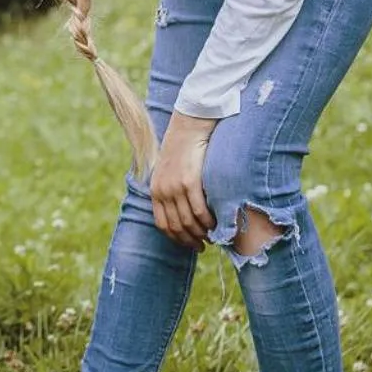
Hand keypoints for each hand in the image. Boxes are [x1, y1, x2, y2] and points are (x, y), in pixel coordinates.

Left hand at [150, 112, 216, 248]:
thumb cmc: (183, 148)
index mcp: (155, 190)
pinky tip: (215, 224)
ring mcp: (175, 187)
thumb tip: (181, 210)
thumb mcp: (169, 170)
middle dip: (190, 240)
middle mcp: (163, 191)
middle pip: (176, 226)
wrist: (189, 125)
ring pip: (188, 221)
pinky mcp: (190, 182)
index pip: (162, 224)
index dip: (176, 238)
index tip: (188, 244)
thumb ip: (171, 189)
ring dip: (201, 233)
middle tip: (203, 246)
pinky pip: (199, 210)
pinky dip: (208, 221)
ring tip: (211, 237)